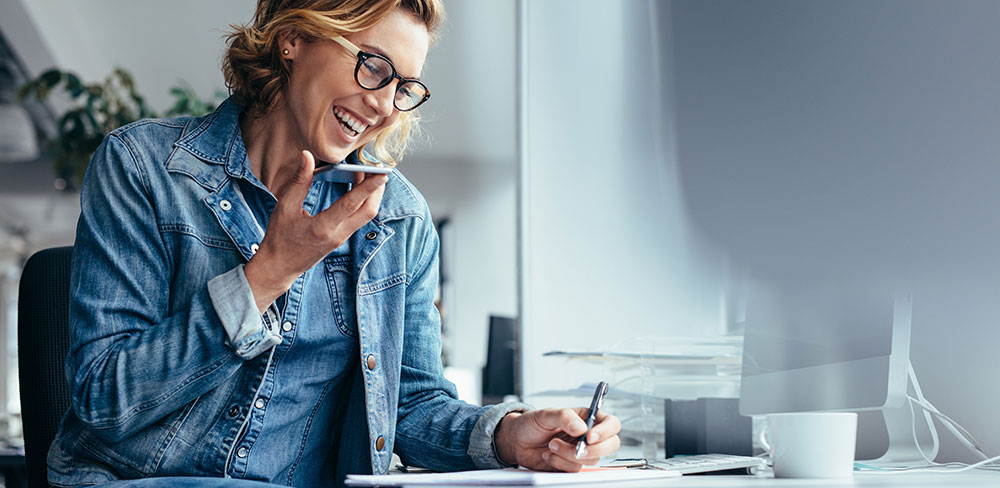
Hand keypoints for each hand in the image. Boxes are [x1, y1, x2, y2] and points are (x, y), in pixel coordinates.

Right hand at [244, 150, 386, 310]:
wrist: (279, 267)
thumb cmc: (279, 238)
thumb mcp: (285, 207)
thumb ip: (299, 181)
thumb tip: (307, 156)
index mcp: (323, 227)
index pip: (351, 204)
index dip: (368, 188)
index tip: (382, 174)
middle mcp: (337, 234)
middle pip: (369, 211)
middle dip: (378, 189)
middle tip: (379, 169)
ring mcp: (342, 238)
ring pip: (366, 215)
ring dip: (372, 195)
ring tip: (369, 173)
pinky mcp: (342, 238)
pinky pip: (359, 218)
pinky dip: (363, 201)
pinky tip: (357, 187)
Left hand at [494, 408, 620, 471]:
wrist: (517, 441)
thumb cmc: (531, 423)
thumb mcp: (545, 414)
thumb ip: (564, 417)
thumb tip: (580, 428)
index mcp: (586, 418)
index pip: (611, 423)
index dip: (606, 431)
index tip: (589, 436)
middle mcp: (587, 435)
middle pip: (610, 445)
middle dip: (593, 450)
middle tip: (576, 448)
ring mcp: (581, 451)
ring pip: (591, 460)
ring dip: (569, 455)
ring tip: (552, 445)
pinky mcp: (571, 464)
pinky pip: (575, 469)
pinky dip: (560, 463)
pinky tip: (549, 455)